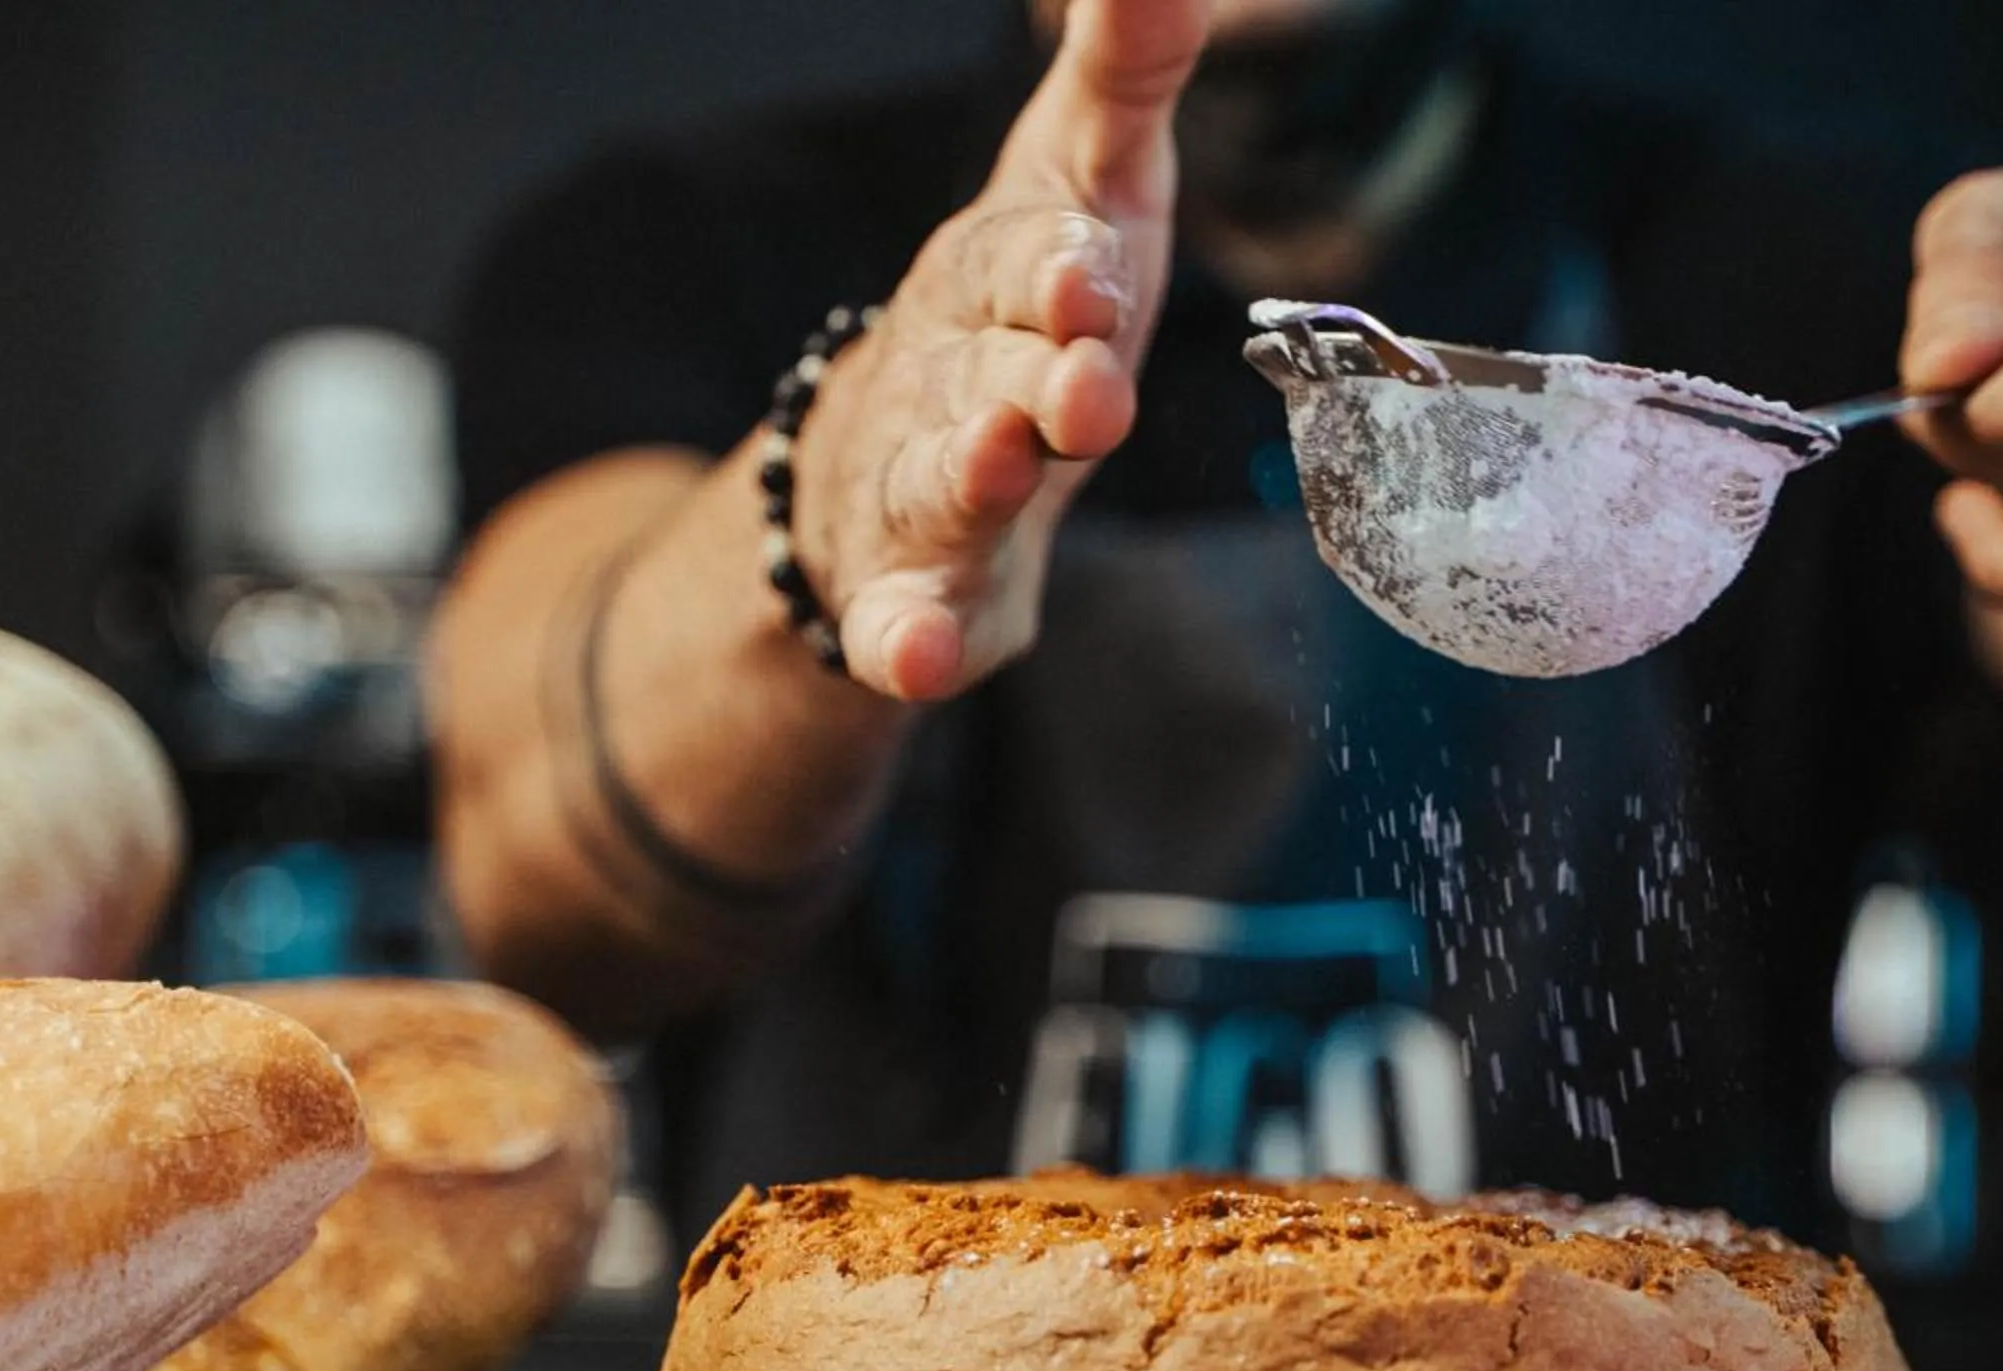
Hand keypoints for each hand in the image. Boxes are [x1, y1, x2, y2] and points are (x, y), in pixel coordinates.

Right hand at [799, 0, 1213, 700]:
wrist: (880, 468)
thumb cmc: (1017, 318)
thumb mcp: (1077, 185)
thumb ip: (1123, 76)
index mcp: (995, 279)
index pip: (1024, 256)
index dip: (1057, 264)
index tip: (1094, 265)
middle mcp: (950, 374)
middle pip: (991, 368)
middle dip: (1036, 369)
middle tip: (1082, 375)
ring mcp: (922, 487)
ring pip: (946, 483)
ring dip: (977, 476)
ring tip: (1006, 465)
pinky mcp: (916, 599)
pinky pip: (901, 624)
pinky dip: (904, 644)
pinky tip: (916, 661)